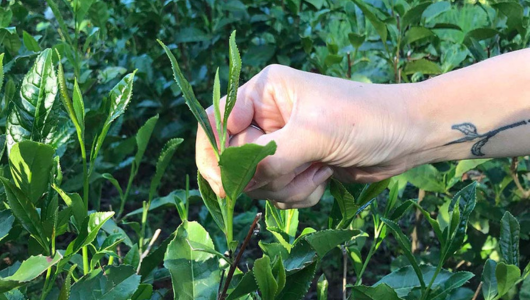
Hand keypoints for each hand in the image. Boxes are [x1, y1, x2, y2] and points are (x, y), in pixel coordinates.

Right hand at [196, 65, 426, 208]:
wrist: (406, 137)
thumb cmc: (363, 119)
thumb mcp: (313, 133)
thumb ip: (268, 158)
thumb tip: (233, 184)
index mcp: (263, 93)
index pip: (216, 123)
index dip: (215, 155)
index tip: (227, 183)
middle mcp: (266, 117)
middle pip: (234, 159)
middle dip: (266, 174)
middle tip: (298, 166)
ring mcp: (280, 143)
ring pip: (256, 181)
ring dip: (287, 185)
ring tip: (319, 168)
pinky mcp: (294, 166)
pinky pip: (277, 192)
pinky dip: (299, 193)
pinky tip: (324, 177)